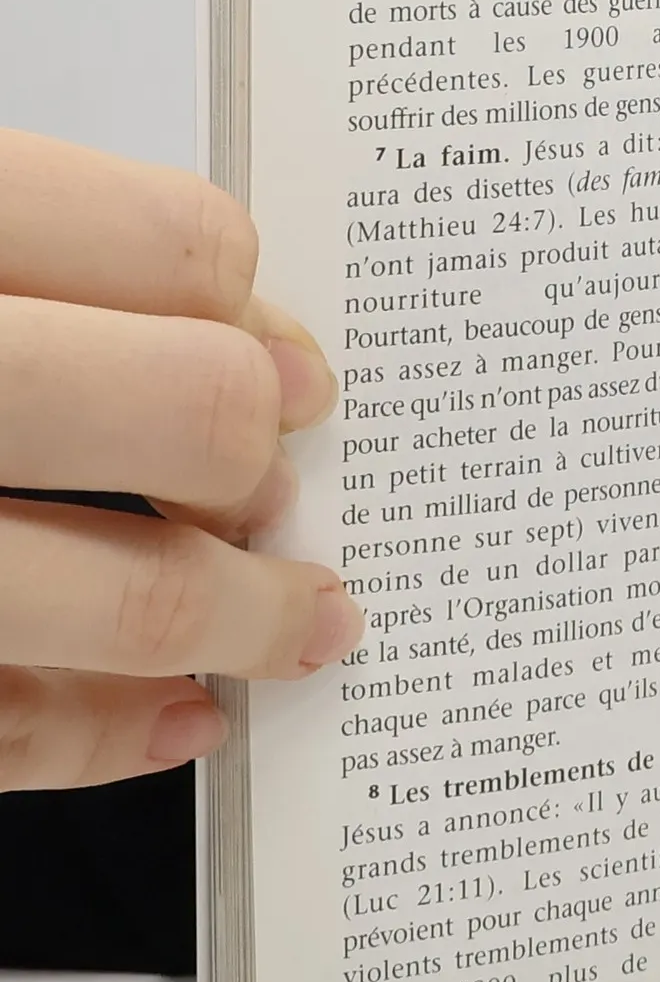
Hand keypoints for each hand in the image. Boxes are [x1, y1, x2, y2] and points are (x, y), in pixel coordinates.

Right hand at [0, 129, 361, 790]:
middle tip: (273, 488)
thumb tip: (250, 344)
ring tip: (309, 622)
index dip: (256, 313)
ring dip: (256, 620)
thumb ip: (49, 268)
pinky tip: (178, 716)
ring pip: (141, 598)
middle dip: (261, 461)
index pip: (175, 247)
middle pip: (196, 410)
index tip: (291, 371)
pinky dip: (115, 735)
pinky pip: (17, 728)